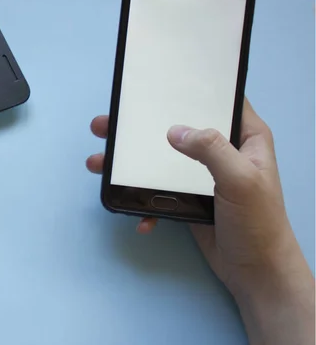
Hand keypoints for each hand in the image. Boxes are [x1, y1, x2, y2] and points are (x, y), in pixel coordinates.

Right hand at [87, 98, 313, 344]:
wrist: (255, 272)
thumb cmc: (258, 222)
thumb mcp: (241, 180)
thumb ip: (211, 149)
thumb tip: (173, 131)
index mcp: (244, 138)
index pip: (217, 100)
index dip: (189, 88)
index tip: (154, 81)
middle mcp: (221, 151)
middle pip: (175, 128)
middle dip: (138, 128)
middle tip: (106, 124)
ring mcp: (200, 176)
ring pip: (159, 159)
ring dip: (129, 163)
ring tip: (98, 163)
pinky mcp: (187, 199)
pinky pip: (159, 192)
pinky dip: (144, 202)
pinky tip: (138, 216)